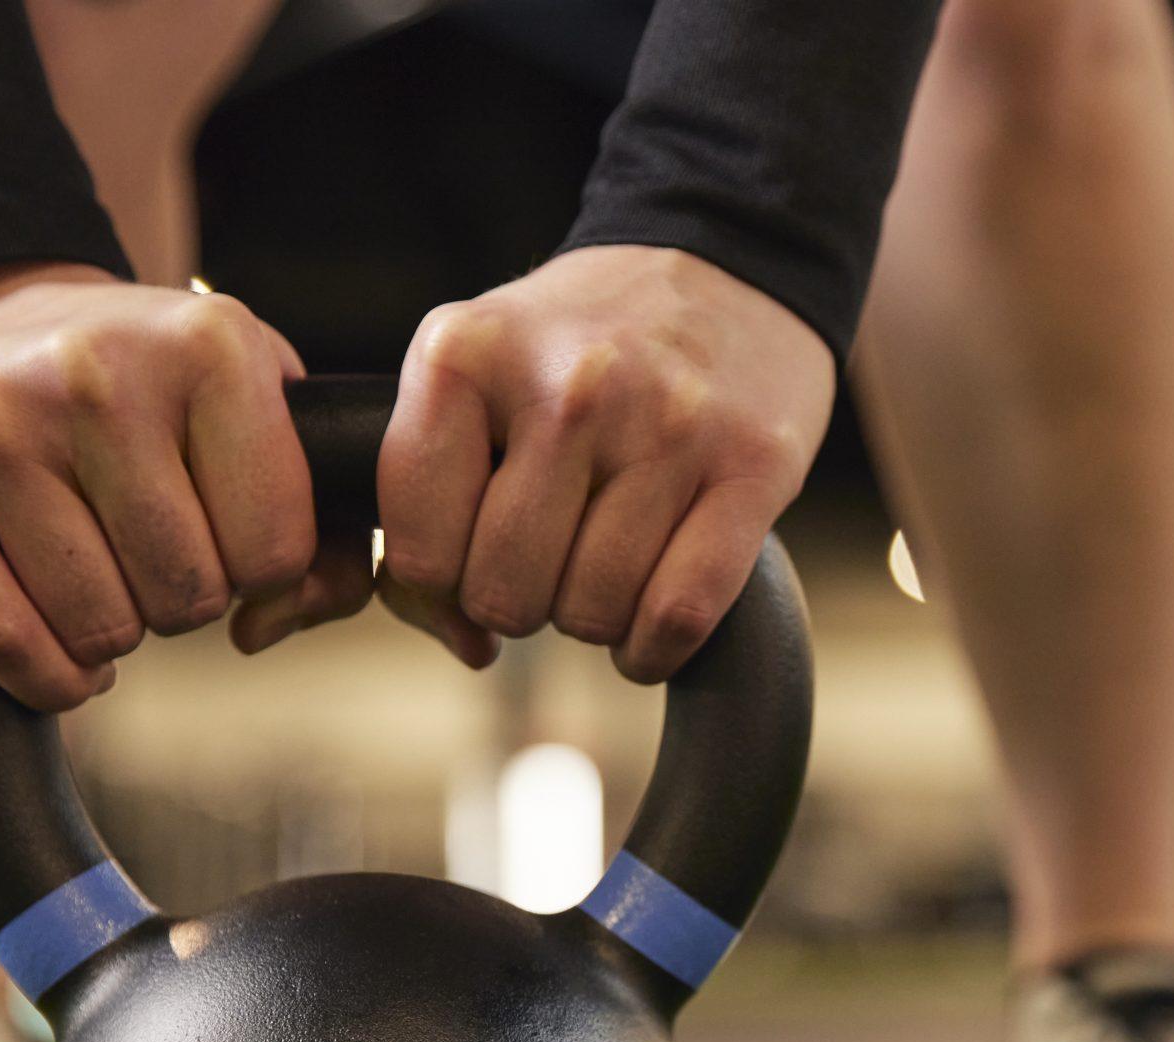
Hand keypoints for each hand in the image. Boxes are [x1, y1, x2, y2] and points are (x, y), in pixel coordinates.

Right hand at [0, 263, 327, 709]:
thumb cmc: (146, 385)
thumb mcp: (255, 405)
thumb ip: (325, 529)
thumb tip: (275, 625)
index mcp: (209, 346)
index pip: (276, 550)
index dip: (261, 568)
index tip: (227, 532)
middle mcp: (96, 374)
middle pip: (188, 594)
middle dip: (184, 595)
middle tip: (151, 545)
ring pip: (100, 628)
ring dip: (113, 629)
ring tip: (99, 563)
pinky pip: (2, 641)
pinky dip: (47, 674)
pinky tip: (59, 638)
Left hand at [363, 245, 832, 681]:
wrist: (728, 262)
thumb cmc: (585, 344)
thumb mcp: (478, 374)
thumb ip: (434, 503)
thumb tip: (469, 647)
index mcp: (469, 355)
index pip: (421, 551)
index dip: (443, 582)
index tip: (475, 552)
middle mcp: (571, 386)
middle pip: (506, 593)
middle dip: (521, 600)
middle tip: (551, 555)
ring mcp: (668, 425)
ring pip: (594, 612)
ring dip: (596, 618)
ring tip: (608, 560)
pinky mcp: (753, 465)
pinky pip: (679, 614)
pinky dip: (655, 646)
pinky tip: (650, 618)